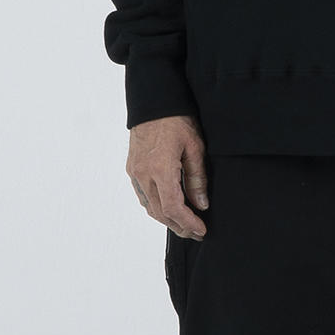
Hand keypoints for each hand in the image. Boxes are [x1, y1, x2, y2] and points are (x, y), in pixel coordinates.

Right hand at [126, 114, 208, 237]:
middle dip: (179, 226)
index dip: (188, 223)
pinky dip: (156, 207)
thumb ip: (197, 178)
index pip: (174, 208)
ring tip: (185, 224)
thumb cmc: (177, 120)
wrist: (153, 102)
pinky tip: (168, 209)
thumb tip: (201, 205)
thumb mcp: (195, 147)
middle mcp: (143, 174)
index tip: (202, 230)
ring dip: (167, 219)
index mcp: (160, 169)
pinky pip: (142, 196)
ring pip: (150, 207)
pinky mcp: (132, 169)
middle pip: (160, 213)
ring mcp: (135, 172)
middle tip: (196, 232)